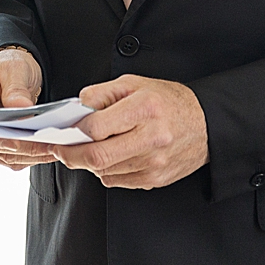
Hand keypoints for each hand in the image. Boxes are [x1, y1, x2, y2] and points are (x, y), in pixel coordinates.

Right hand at [0, 47, 55, 170]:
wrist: (14, 71)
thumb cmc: (9, 63)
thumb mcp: (13, 65)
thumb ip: (15, 87)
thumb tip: (22, 109)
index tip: (14, 143)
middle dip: (17, 149)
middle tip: (45, 146)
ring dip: (26, 155)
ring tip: (52, 150)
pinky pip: (11, 157)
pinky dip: (30, 156)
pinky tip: (49, 150)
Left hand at [50, 75, 206, 188]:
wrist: (206, 124)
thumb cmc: (168, 101)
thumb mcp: (134, 83)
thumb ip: (102, 93)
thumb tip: (77, 108)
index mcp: (144, 108)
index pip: (96, 128)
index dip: (73, 132)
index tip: (61, 132)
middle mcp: (151, 138)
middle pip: (97, 156)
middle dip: (70, 155)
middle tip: (59, 149)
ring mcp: (154, 162)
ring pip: (104, 171)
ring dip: (88, 163)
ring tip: (87, 148)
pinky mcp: (155, 178)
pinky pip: (117, 180)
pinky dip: (105, 170)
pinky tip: (111, 156)